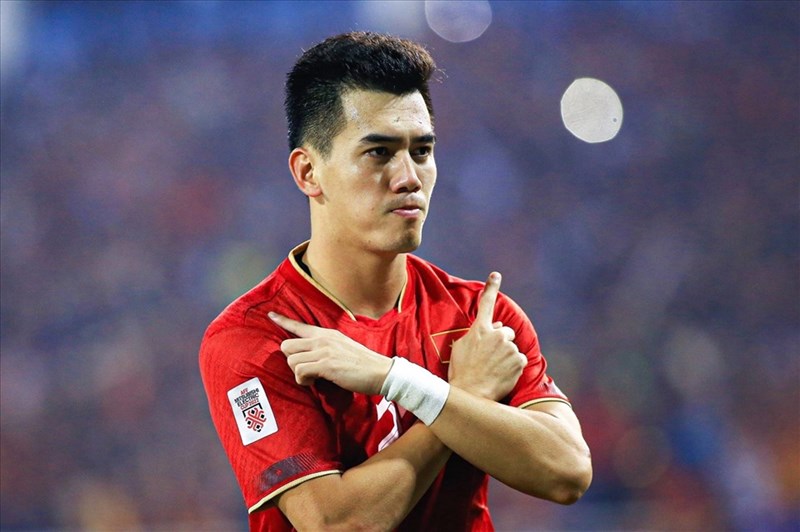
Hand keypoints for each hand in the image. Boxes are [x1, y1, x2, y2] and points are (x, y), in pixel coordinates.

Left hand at [269, 312, 392, 394]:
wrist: (380, 371)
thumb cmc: (362, 364)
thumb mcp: (342, 348)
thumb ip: (326, 348)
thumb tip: (311, 358)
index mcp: (326, 334)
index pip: (299, 325)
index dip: (282, 320)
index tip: (270, 315)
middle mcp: (323, 339)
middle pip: (287, 345)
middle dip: (291, 360)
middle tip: (305, 370)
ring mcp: (324, 350)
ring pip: (291, 359)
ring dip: (297, 373)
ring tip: (312, 378)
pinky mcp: (326, 364)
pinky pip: (300, 371)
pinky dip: (303, 380)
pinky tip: (314, 382)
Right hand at [447, 272, 526, 400]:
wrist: (470, 394)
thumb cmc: (461, 372)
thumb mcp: (461, 348)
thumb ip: (477, 334)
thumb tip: (495, 326)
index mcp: (480, 329)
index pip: (486, 303)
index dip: (491, 287)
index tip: (496, 275)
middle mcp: (497, 335)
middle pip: (505, 332)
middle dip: (501, 341)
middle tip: (489, 358)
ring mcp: (509, 348)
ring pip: (512, 348)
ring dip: (506, 356)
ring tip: (493, 370)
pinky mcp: (519, 361)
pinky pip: (519, 360)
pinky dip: (513, 367)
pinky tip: (501, 375)